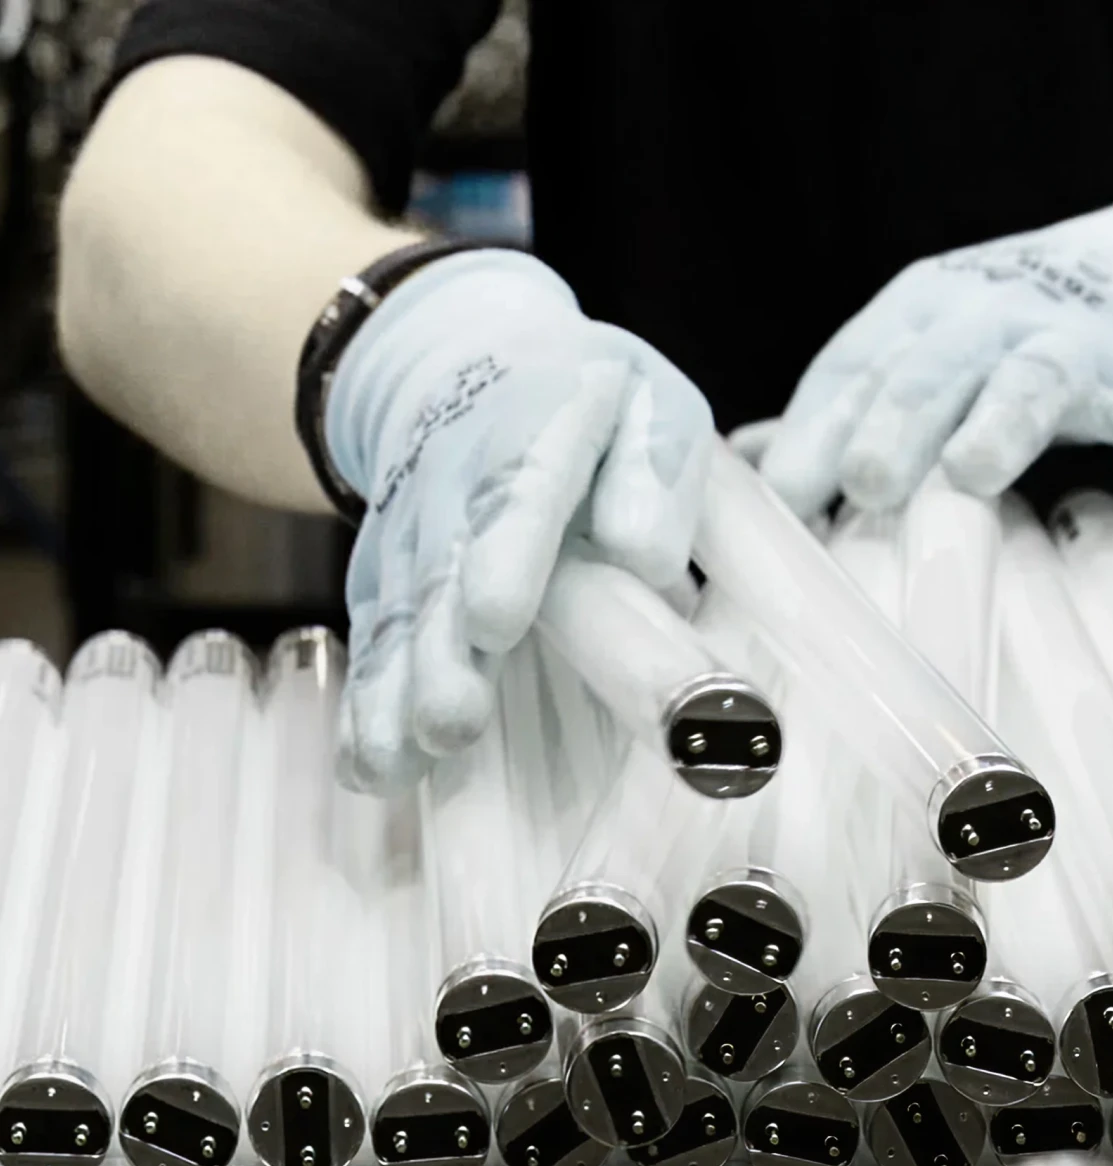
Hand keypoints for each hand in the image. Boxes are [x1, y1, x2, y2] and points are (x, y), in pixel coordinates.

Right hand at [325, 249, 713, 791]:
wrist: (452, 359)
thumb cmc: (581, 396)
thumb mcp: (643, 398)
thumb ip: (654, 465)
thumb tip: (644, 552)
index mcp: (536, 428)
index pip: (517, 488)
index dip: (502, 554)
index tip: (494, 620)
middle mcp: (454, 487)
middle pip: (442, 570)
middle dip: (443, 650)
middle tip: (453, 718)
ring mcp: (409, 538)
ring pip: (397, 615)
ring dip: (398, 691)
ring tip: (405, 760)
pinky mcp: (383, 581)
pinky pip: (371, 641)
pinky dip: (367, 705)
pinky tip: (371, 768)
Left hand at [761, 173, 1112, 516]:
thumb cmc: (1027, 324)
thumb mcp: (931, 341)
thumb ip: (846, 403)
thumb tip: (741, 460)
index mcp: (923, 312)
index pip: (853, 371)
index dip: (813, 434)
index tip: (776, 505)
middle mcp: (993, 316)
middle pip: (932, 371)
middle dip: (893, 426)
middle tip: (861, 484)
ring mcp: (1082, 342)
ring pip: (1033, 380)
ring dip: (1001, 424)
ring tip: (972, 474)